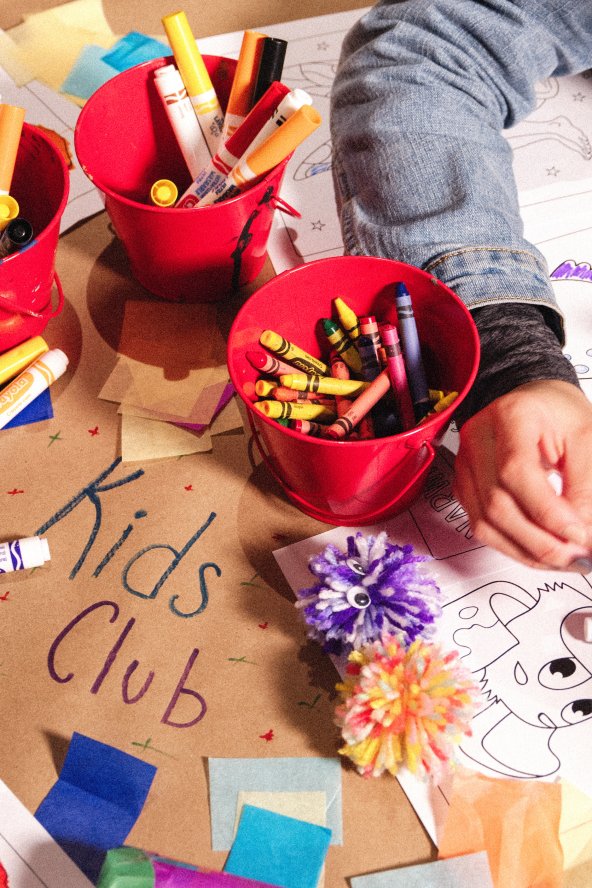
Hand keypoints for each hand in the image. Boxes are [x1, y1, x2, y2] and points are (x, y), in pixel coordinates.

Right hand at [453, 379, 591, 568]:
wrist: (535, 403)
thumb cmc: (558, 413)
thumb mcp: (586, 437)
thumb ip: (584, 485)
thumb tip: (581, 533)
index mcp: (509, 416)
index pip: (515, 471)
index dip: (546, 511)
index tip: (578, 534)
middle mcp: (478, 439)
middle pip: (496, 503)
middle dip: (538, 540)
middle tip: (575, 555)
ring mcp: (465, 464)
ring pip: (485, 522)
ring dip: (526, 551)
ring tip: (562, 559)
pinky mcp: (465, 486)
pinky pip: (482, 527)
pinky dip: (513, 546)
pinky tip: (540, 551)